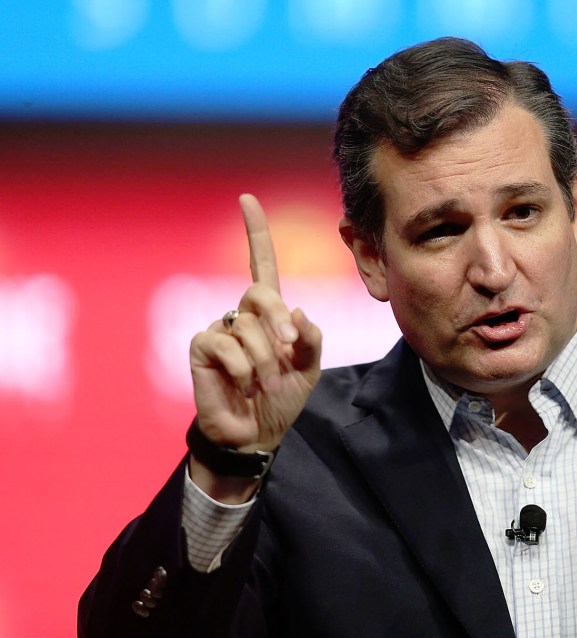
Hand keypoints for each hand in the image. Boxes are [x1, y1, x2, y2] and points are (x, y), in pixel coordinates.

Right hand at [188, 194, 321, 496]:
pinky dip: (244, 367)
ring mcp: (220, 329)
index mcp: (269, 315)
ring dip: (266, 358)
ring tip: (265, 382)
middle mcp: (242, 315)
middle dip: (279, 320)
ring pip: (247, 325)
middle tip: (290, 348)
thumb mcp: (308, 368)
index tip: (247, 199)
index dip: (255, 233)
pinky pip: (226, 343)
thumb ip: (310, 338)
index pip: (260, 265)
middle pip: (260, 292)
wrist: (257, 435)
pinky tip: (243, 384)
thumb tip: (298, 310)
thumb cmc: (281, 399)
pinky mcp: (202, 347)